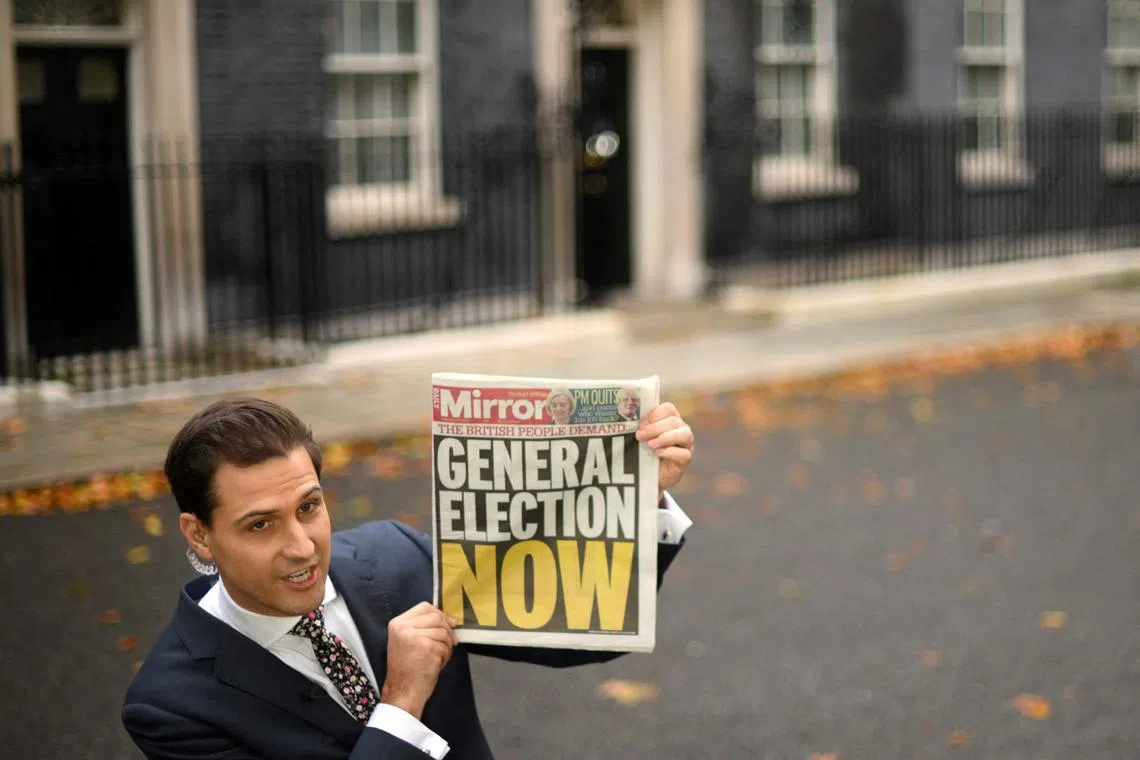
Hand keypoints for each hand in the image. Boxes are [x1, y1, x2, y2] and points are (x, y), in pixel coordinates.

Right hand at [381, 602, 458, 718]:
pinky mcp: (427, 647)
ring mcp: (415, 636)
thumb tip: (448, 619)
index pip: (425, 607)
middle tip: (451, 642)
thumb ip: (422, 627)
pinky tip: (436, 664)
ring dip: (446, 646)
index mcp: (397, 623)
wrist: (402, 692)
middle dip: (447, 629)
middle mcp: (403, 627)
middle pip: (436, 616)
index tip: (450, 623)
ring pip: (443, 631)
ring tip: (437, 658)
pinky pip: (445, 645)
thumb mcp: (407, 641)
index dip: (440, 614)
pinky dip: (446, 656)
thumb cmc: (407, 669)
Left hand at [635, 402, 693, 499]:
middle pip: (674, 422)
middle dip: (655, 428)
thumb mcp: (641, 438)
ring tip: (651, 444)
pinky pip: (684, 454)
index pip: (668, 409)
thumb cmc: (645, 452)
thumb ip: (640, 428)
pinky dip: (670, 452)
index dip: (654, 415)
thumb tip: (630, 421)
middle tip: (640, 436)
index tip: (640, 424)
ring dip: (665, 438)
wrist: (649, 475)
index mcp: (670, 419)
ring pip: (684, 435)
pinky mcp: (685, 459)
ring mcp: (686, 444)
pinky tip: (658, 453)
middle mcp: (681, 429)